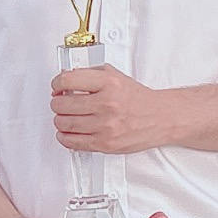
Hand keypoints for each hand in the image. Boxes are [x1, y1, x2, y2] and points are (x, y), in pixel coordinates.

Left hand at [52, 64, 176, 155]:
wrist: (160, 118)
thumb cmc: (138, 99)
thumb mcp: (116, 76)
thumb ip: (91, 74)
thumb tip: (65, 78)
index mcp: (109, 83)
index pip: (67, 80)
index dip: (57, 84)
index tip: (57, 87)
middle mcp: (107, 104)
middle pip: (61, 104)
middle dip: (57, 102)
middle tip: (61, 102)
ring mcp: (105, 125)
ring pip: (63, 123)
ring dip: (60, 119)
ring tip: (66, 116)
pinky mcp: (105, 143)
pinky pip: (71, 142)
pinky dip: (64, 136)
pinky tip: (69, 131)